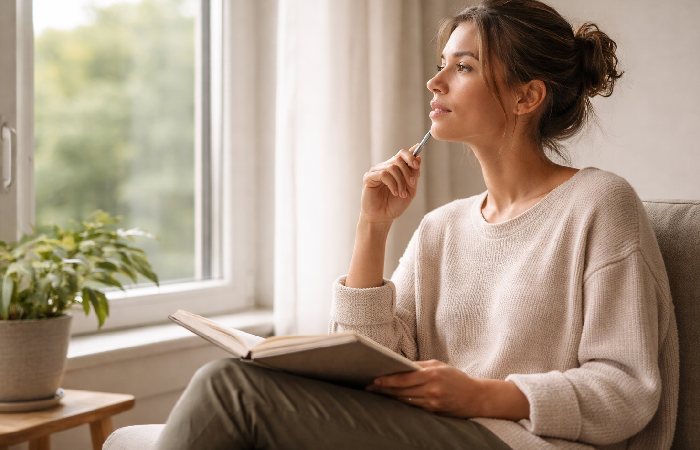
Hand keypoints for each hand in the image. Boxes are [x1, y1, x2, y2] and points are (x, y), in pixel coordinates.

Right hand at [359, 145, 421, 223]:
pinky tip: (394, 192)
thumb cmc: (394, 205)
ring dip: (400, 182)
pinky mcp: (369, 177)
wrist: (382, 218)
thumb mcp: (410, 190)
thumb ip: (414, 175)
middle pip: (398, 158)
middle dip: (408, 172)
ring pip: (392, 167)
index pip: (402, 154)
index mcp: (395, 169)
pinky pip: (383, 174)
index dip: (411, 155)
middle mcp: (385, 167)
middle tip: (412, 184)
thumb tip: (418, 158)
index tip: (417, 164)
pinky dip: (392, 184)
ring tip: (401, 194)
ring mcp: (376, 171)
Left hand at [367, 360, 529, 420]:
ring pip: (405, 401)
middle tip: (369, 386)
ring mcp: (432, 403)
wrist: (476, 397)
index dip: (388, 380)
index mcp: (432, 374)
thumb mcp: (439, 366)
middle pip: (402, 391)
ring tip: (377, 392)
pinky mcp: (433, 412)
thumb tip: (399, 365)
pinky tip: (392, 400)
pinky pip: (413, 407)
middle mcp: (432, 390)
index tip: (375, 379)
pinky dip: (402, 403)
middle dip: (384, 389)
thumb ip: (419, 366)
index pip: (405, 378)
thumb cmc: (455, 378)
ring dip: (390, 397)